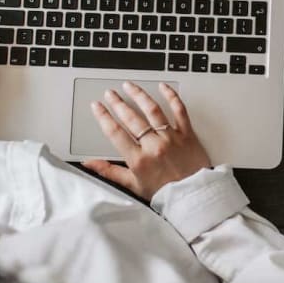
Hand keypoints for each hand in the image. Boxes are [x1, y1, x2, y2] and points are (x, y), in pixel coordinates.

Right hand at [83, 82, 211, 199]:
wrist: (194, 197)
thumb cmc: (165, 193)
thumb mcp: (133, 185)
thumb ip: (110, 172)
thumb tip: (89, 164)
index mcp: (138, 159)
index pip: (115, 132)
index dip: (103, 117)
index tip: (96, 106)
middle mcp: (154, 145)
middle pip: (131, 118)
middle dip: (117, 102)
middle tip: (110, 93)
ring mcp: (171, 137)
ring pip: (152, 110)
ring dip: (138, 95)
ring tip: (129, 86)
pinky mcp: (187, 134)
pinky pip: (179, 110)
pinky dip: (171, 96)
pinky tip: (163, 87)